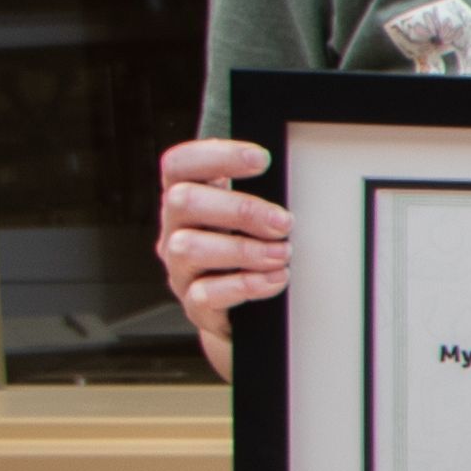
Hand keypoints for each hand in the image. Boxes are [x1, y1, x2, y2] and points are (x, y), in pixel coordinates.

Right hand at [158, 138, 290, 376]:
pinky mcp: (194, 304)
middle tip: (284, 223)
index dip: (215, 155)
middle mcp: (174, 229)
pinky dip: (244, 285)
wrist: (245, 314)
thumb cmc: (253, 251)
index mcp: (188, 197)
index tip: (262, 159)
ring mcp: (179, 267)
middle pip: (182, 201)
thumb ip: (259, 196)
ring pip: (188, 247)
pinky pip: (205, 294)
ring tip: (282, 254)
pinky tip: (275, 279)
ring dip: (244, 249)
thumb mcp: (252, 218)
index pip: (180, 164)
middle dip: (240, 209)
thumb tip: (296, 178)